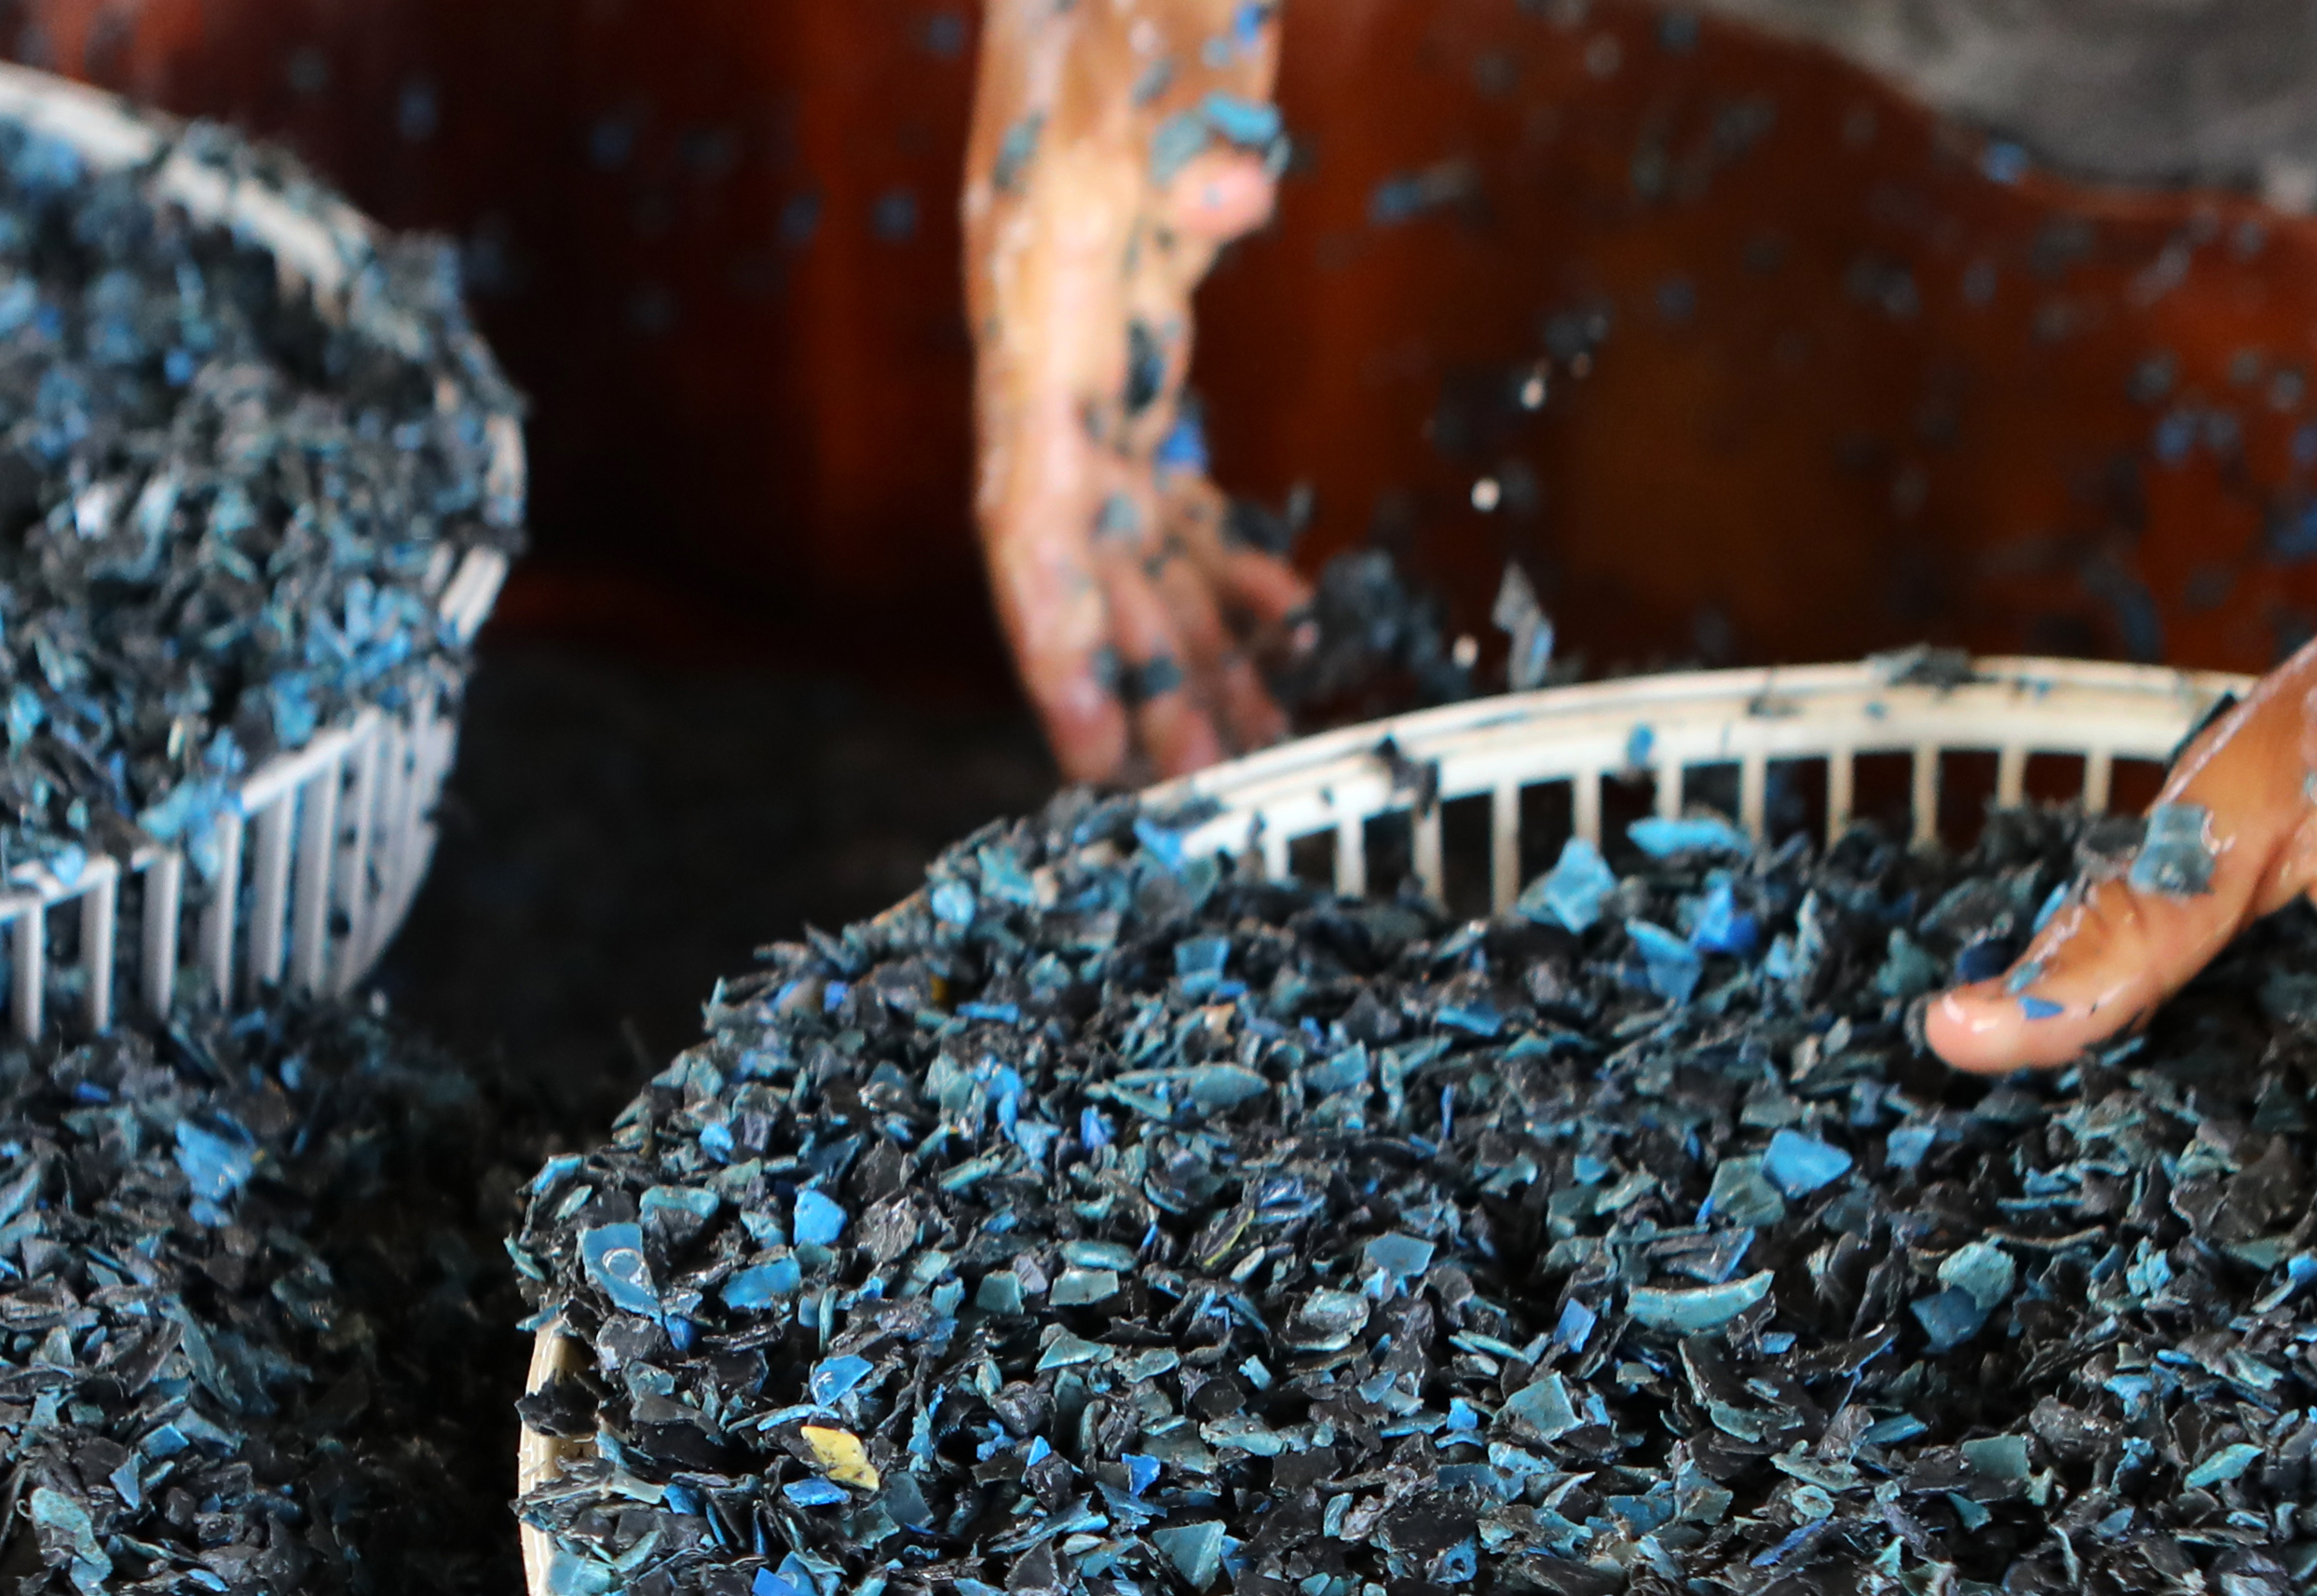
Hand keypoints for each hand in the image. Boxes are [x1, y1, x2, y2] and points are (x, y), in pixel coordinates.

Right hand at [969, 3, 1302, 786]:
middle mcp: (1048, 354)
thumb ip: (1193, 126)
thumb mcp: (1161, 47)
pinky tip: (1287, 618)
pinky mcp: (1134, 340)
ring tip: (1260, 750)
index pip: (1030, 512)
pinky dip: (1224, 557)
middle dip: (1145, 686)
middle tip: (1213, 799)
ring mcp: (1088, 354)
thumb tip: (1231, 193)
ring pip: (1134, 541)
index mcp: (1036, 306)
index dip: (1056, 642)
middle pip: (1091, 561)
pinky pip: (1171, 484)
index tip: (1095, 753)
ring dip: (1192, 649)